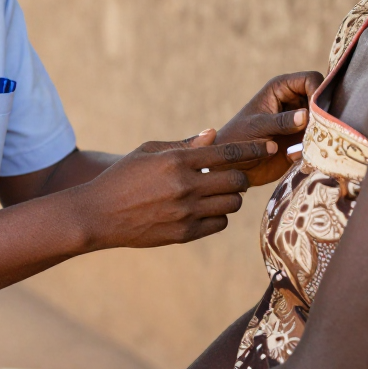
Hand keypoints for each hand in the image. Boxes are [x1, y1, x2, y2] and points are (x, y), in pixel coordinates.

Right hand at [72, 132, 270, 251]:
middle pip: (236, 180)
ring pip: (232, 204)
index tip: (269, 145)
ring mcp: (185, 212)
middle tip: (232, 175)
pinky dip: (218, 217)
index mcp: (176, 160)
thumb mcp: (148, 152)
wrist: (98, 215)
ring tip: (216, 193)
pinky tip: (203, 210)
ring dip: (230, 197)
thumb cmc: (123, 177)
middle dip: (239, 175)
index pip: (227, 152)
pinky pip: (219, 224)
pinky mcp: (184, 234)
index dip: (253, 148)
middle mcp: (184, 186)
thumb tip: (213, 134)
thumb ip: (184, 144)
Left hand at [216, 71, 322, 186]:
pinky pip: (318, 141)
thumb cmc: (237, 138)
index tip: (317, 112)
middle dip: (323, 115)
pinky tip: (295, 156)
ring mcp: (300, 121)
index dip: (318, 91)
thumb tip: (306, 115)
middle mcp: (295, 101)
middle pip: (322, 100)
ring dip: (320, 134)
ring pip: (324, 121)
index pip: (311, 79)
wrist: (231, 166)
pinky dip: (314, 148)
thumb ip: (281, 121)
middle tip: (317, 132)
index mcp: (282, 88)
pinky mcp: (302, 140)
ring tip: (304, 146)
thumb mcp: (257, 127)